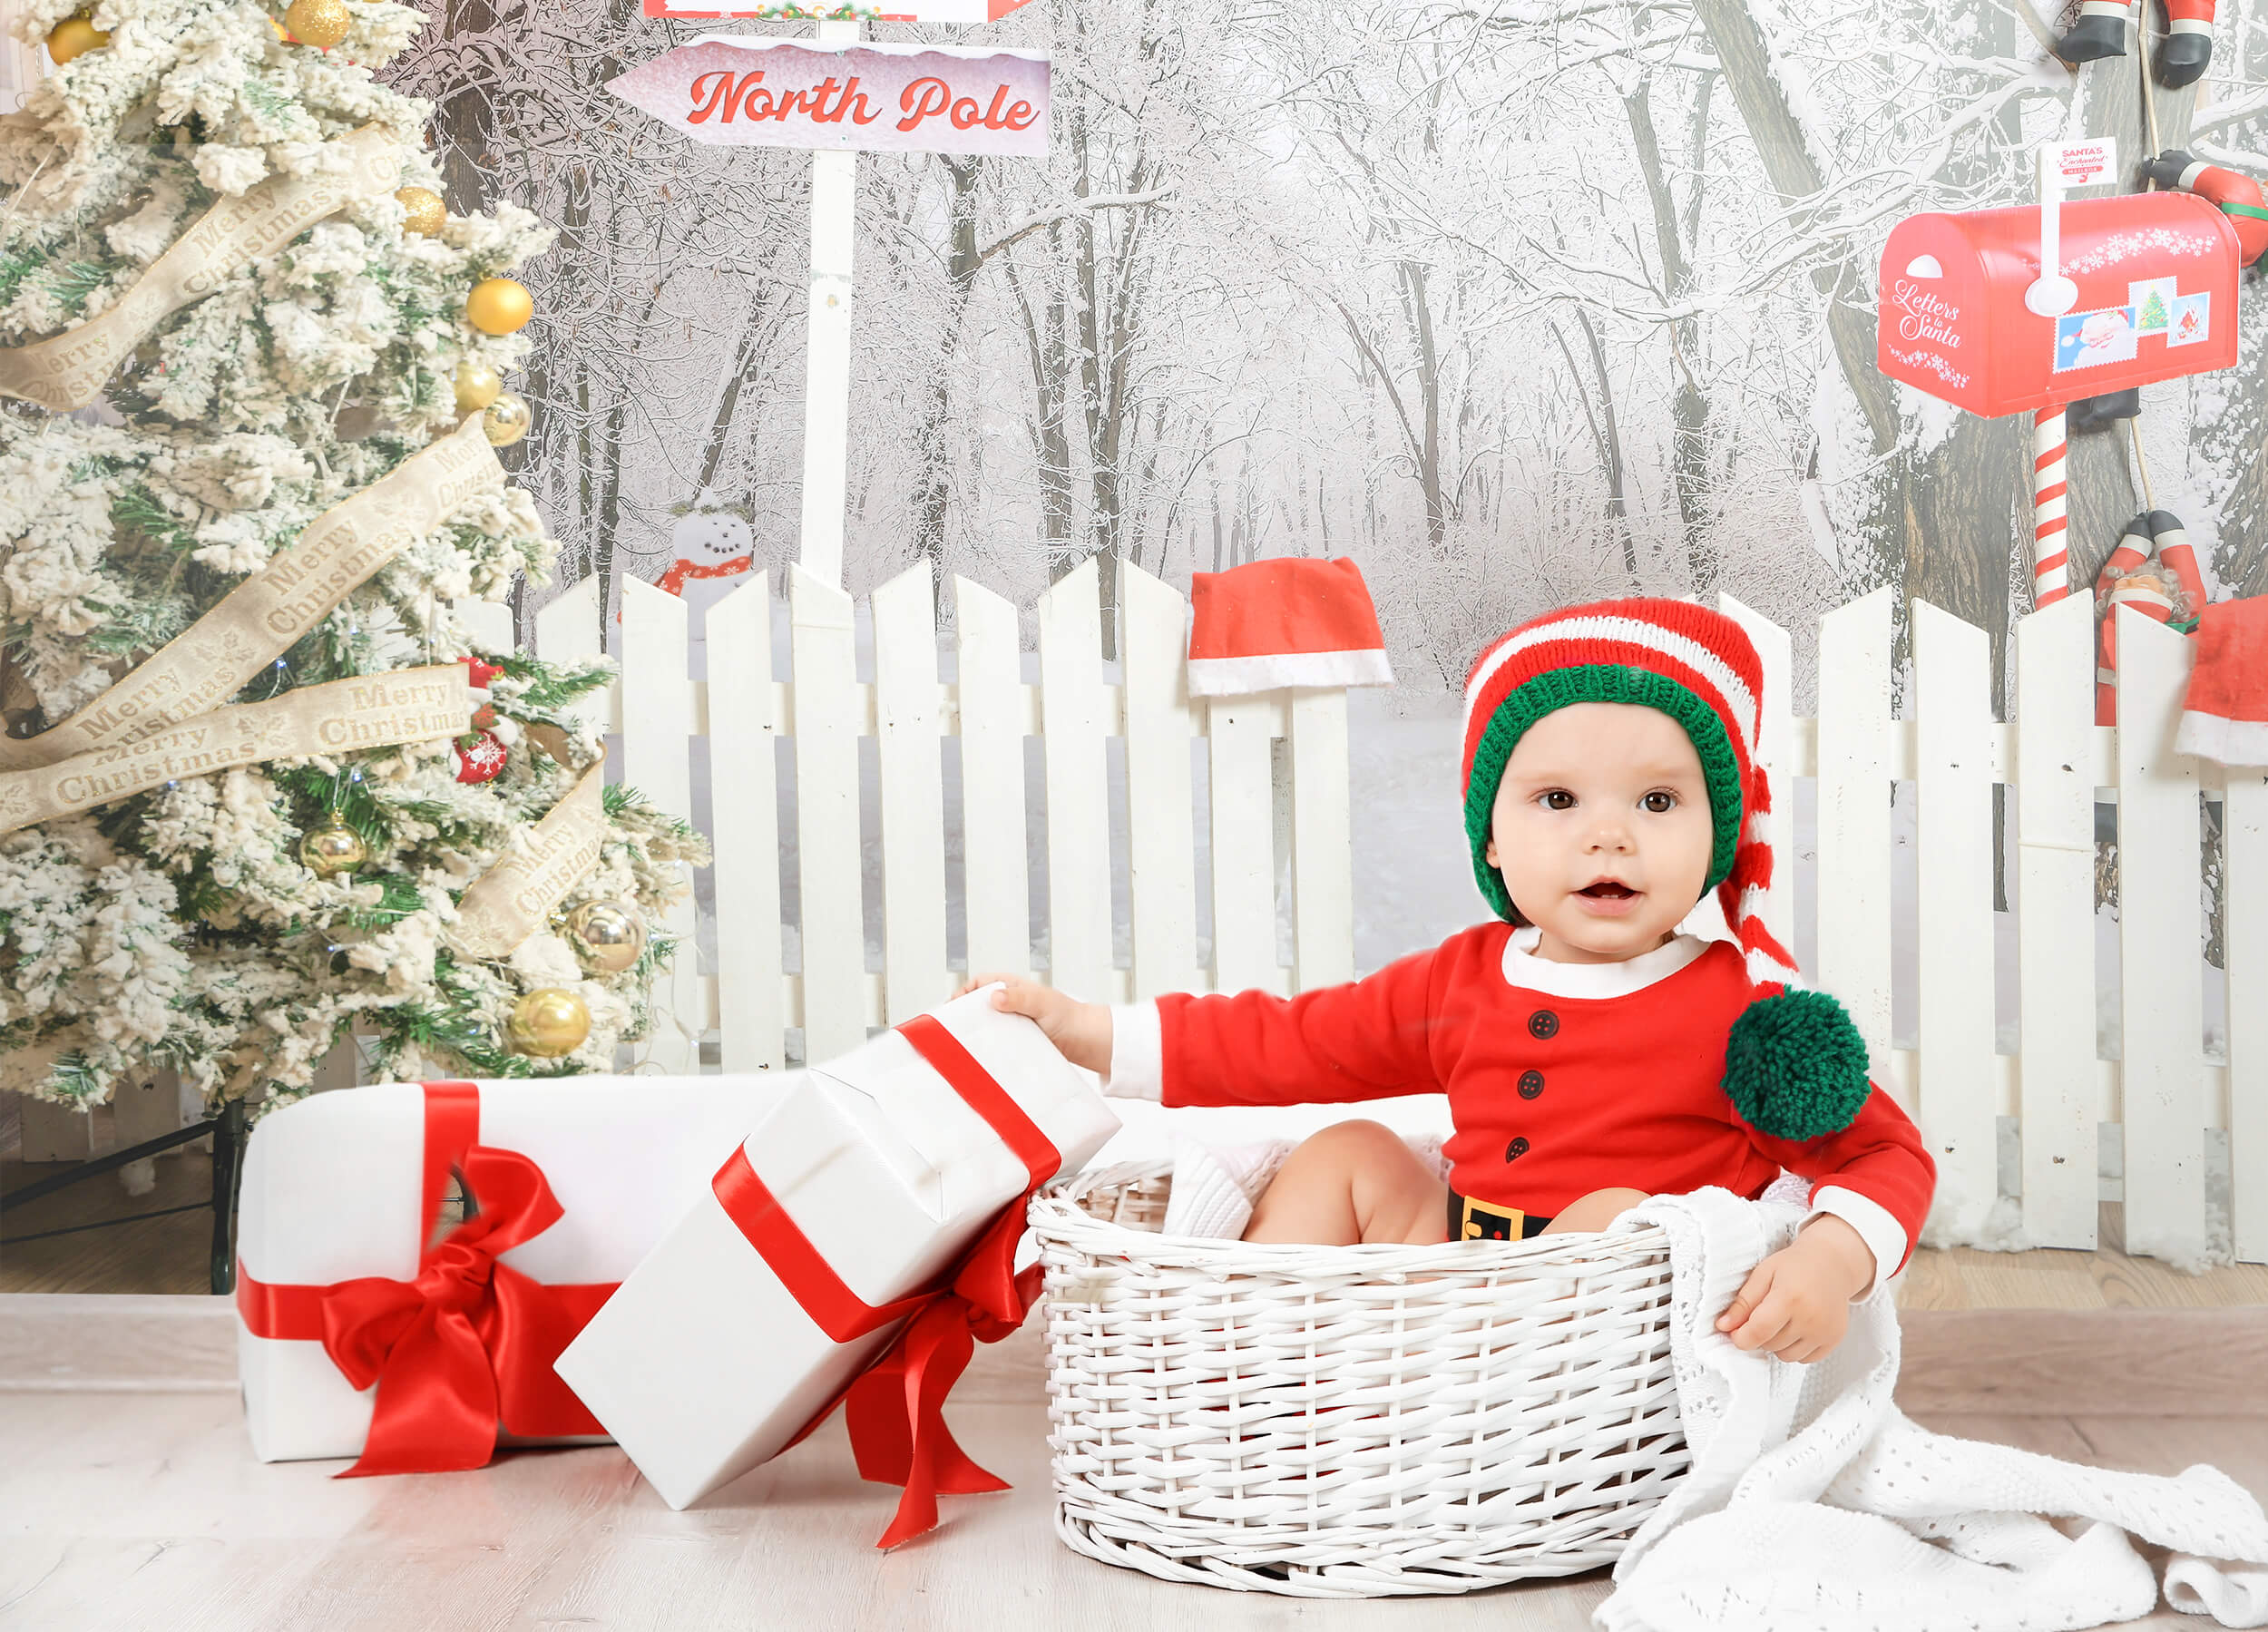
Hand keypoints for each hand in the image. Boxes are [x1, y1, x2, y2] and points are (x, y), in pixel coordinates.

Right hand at [952, 972, 1113, 1077]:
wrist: (1086, 1041)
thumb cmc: (1067, 1016)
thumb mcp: (1041, 1002)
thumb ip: (1019, 998)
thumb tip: (995, 997)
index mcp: (1012, 987)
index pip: (979, 984)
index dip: (963, 993)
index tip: (952, 1008)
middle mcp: (1010, 1004)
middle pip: (978, 1007)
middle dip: (964, 1016)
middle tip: (951, 1030)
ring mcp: (1013, 1024)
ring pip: (986, 1026)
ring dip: (976, 1035)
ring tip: (964, 1046)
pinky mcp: (1017, 1042)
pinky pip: (997, 1043)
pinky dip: (989, 1048)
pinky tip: (984, 1058)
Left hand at [1712, 1214, 1875, 1364]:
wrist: (1832, 1263)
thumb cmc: (1796, 1265)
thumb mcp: (1763, 1274)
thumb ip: (1743, 1302)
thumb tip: (1724, 1326)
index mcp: (1790, 1298)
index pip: (1758, 1331)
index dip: (1741, 1337)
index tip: (1735, 1331)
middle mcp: (1810, 1318)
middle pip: (1769, 1344)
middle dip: (1759, 1334)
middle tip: (1764, 1313)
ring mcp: (1824, 1331)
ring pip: (1786, 1356)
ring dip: (1777, 1343)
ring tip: (1782, 1319)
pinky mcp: (1834, 1340)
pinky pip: (1805, 1359)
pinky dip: (1796, 1348)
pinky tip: (1797, 1326)